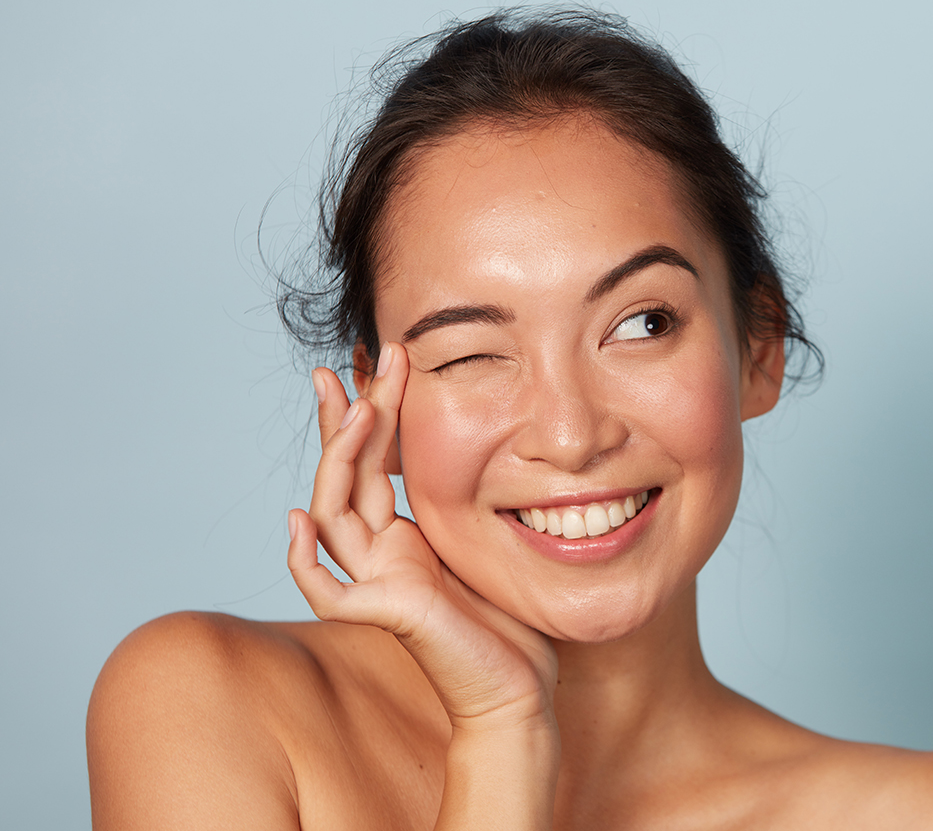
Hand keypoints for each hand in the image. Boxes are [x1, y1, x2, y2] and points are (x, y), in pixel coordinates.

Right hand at [287, 342, 558, 730]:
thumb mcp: (488, 538)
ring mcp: (377, 582)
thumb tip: (492, 438)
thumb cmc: (510, 620)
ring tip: (358, 408)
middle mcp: (383, 553)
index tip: (382, 359)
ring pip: (334, 514)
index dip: (374, 412)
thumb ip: (469, 501)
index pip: (375, 462)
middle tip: (351, 362)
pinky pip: (327, 591)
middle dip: (350, 417)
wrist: (518, 686)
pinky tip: (300, 520)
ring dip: (339, 460)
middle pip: (348, 475)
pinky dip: (305, 560)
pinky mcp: (383, 614)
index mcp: (405, 535)